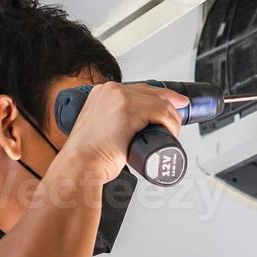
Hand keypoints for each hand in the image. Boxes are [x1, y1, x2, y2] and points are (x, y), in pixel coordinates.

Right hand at [59, 82, 187, 182]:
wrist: (79, 168)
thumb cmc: (87, 157)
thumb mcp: (100, 130)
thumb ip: (112, 123)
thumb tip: (131, 128)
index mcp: (101, 93)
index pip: (139, 88)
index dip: (160, 95)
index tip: (174, 103)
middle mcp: (109, 91)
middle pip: (152, 92)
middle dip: (171, 105)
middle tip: (178, 118)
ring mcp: (119, 98)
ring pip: (160, 102)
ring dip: (172, 119)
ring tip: (172, 134)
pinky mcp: (128, 110)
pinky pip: (161, 112)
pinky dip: (171, 124)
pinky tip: (171, 133)